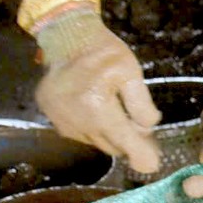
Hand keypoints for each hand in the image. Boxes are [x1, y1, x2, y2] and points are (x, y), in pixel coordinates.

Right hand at [32, 11, 161, 171]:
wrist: (66, 36)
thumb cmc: (104, 52)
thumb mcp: (131, 72)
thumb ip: (141, 104)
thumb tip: (147, 129)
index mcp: (97, 106)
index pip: (123, 139)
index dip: (140, 155)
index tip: (151, 166)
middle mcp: (75, 119)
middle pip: (110, 144)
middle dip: (127, 142)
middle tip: (141, 132)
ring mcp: (60, 119)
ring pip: (94, 141)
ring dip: (109, 134)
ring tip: (118, 116)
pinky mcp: (51, 116)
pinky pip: (78, 133)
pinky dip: (91, 127)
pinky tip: (96, 110)